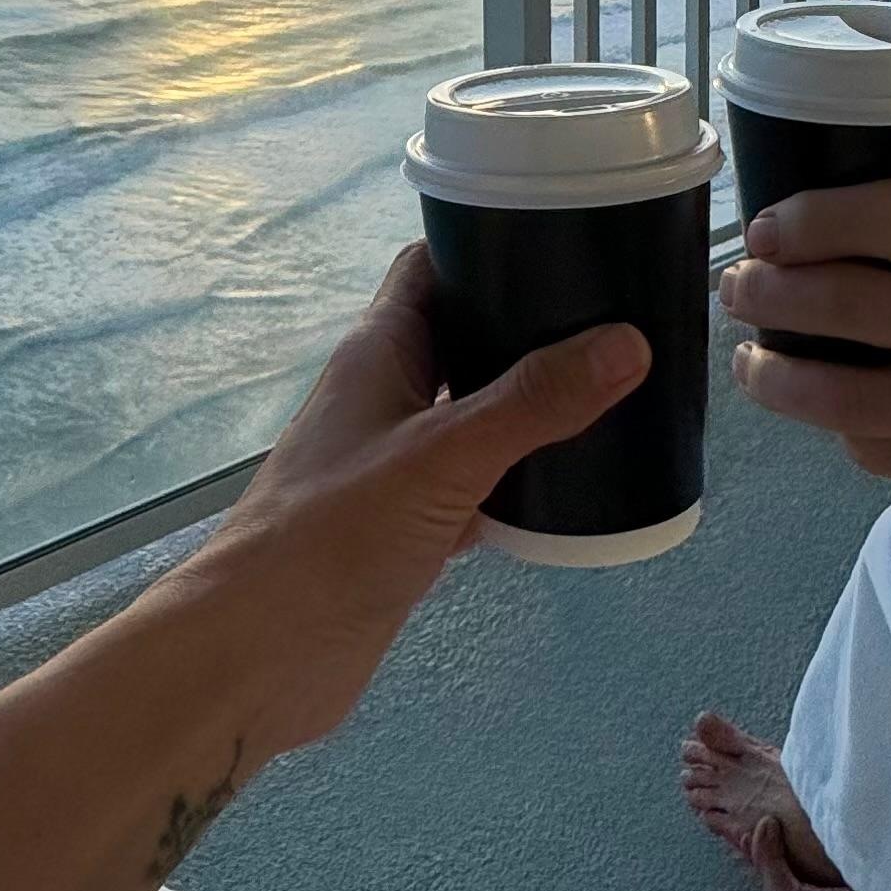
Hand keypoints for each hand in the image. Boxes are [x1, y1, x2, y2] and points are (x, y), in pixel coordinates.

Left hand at [182, 245, 646, 756]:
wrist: (260, 654)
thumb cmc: (333, 536)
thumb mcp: (442, 458)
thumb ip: (533, 403)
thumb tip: (630, 341)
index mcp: (379, 350)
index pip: (434, 264)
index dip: (494, 240)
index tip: (575, 236)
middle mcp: (385, 395)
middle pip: (466, 337)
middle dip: (534, 327)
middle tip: (625, 320)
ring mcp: (395, 463)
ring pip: (475, 413)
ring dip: (533, 406)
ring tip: (622, 395)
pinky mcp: (409, 526)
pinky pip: (478, 483)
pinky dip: (523, 480)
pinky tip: (580, 489)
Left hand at [718, 182, 890, 618]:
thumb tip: (871, 229)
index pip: (879, 218)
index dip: (806, 221)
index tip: (770, 228)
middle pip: (839, 303)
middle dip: (768, 295)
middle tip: (742, 287)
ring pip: (837, 396)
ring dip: (776, 377)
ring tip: (755, 362)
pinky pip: (877, 451)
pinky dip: (843, 431)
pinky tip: (834, 414)